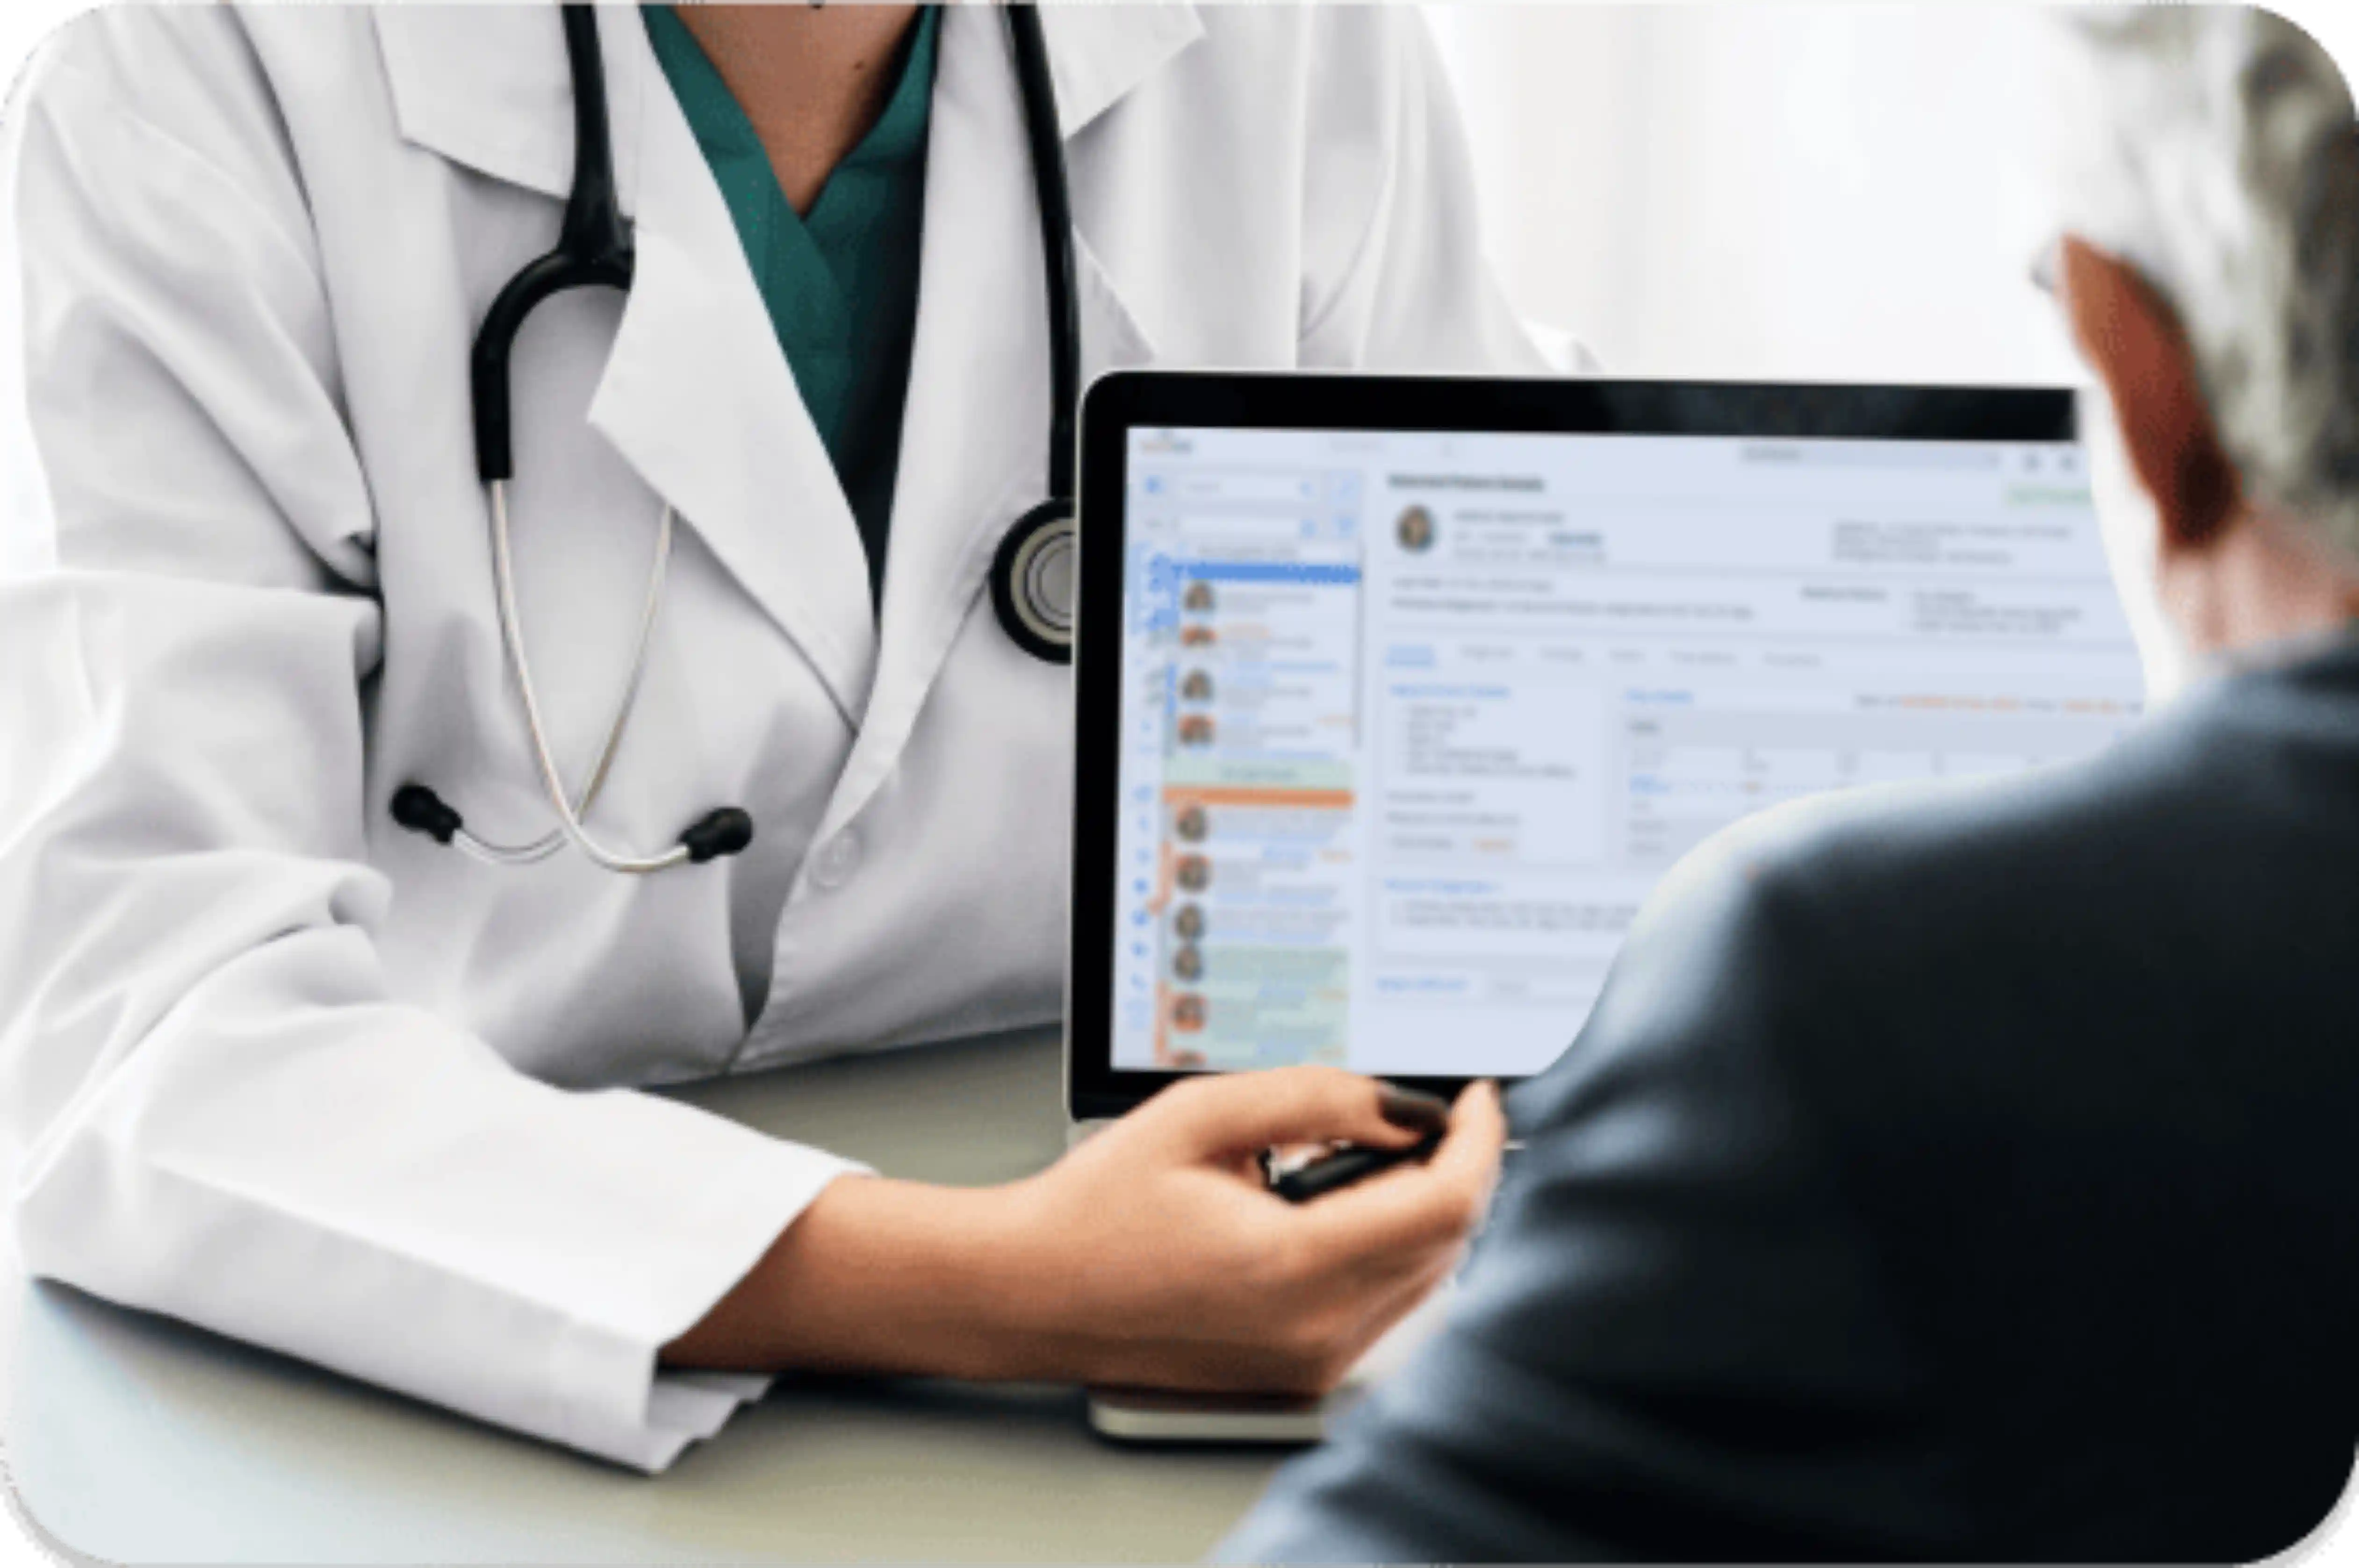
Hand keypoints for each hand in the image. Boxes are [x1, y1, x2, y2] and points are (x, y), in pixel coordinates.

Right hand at [662, 1068, 1507, 1393]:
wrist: (1032, 1292)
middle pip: (1450, 1243)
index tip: (1478, 1095)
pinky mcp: (1302, 1372)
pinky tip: (1333, 1206)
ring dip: (1422, 1208)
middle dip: (1455, 1167)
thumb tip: (1402, 1102)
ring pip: (1425, 1276)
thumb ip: (1313, 1098)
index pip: (1446, 1205)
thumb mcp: (1201, 1117)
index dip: (1479, 1139)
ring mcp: (1311, 1362)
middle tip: (1418, 1110)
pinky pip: (1386, 1305)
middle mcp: (1315, 1331)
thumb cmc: (1097, 1207)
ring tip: (1356, 1155)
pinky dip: (1387, 1248)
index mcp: (1292, 1268)